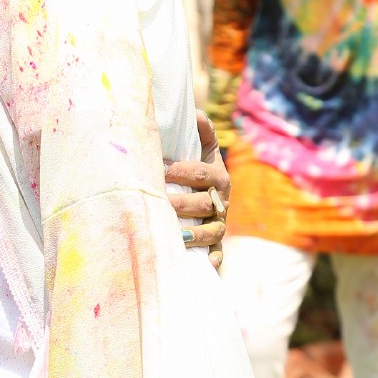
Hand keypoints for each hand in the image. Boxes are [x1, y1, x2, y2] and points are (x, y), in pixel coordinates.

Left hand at [164, 110, 228, 268]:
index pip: (201, 173)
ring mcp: (219, 223)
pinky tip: (204, 264)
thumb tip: (195, 113)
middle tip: (157, 201)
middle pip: (203, 203)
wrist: (206, 191)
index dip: (182, 171)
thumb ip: (201, 131)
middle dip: (180, 203)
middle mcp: (220, 201)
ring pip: (211, 230)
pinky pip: (217, 253)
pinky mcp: (215, 242)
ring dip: (193, 233)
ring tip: (173, 233)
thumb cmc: (196, 166)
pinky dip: (213, 259)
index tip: (160, 169)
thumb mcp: (202, 147)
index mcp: (217, 176)